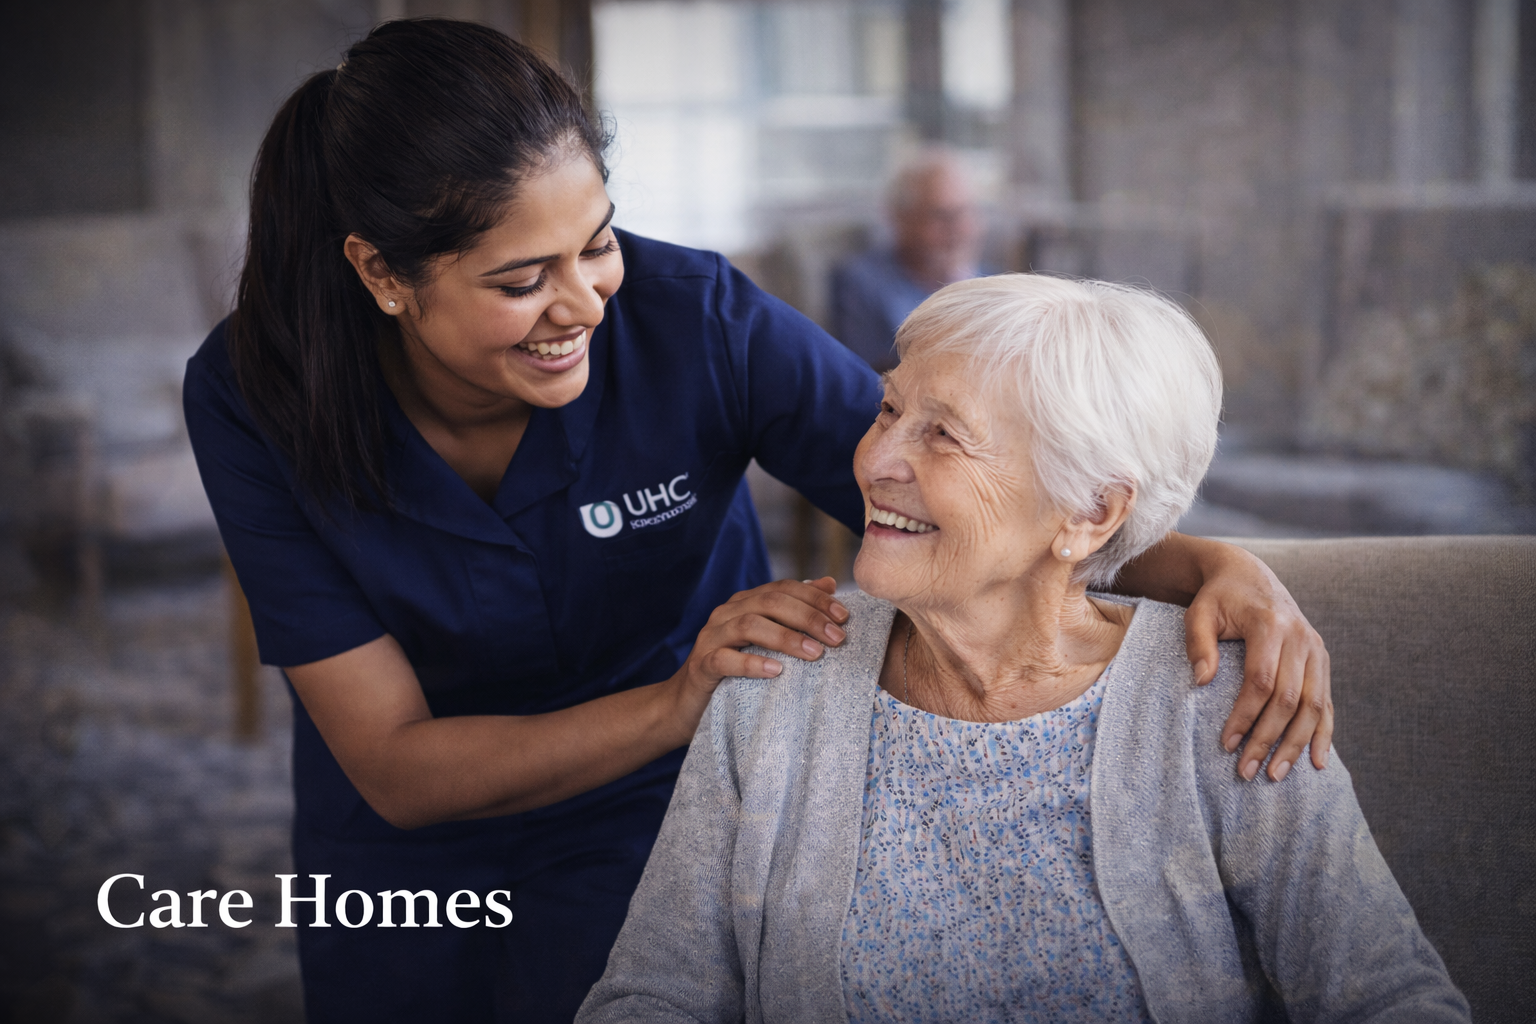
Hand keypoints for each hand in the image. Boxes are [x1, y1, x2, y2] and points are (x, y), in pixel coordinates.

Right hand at [668, 577, 849, 721]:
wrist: (686, 705)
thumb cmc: (734, 672)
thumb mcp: (766, 641)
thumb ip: (794, 611)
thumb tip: (829, 583)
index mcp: (745, 603)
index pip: (783, 588)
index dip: (815, 598)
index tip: (844, 616)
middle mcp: (727, 613)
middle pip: (770, 602)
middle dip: (808, 617)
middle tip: (837, 638)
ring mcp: (711, 637)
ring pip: (750, 625)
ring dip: (786, 637)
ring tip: (815, 653)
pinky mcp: (701, 666)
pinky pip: (725, 659)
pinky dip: (752, 663)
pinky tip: (776, 671)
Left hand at [1184, 549, 1332, 782]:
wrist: (1248, 574)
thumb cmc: (1218, 598)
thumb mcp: (1199, 613)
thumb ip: (1198, 644)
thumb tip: (1202, 682)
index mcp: (1270, 625)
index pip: (1261, 681)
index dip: (1245, 716)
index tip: (1226, 744)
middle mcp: (1301, 638)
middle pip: (1290, 700)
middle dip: (1269, 739)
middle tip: (1247, 771)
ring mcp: (1316, 649)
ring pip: (1314, 706)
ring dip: (1296, 744)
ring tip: (1277, 775)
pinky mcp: (1322, 659)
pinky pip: (1327, 701)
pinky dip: (1323, 733)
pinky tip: (1317, 761)